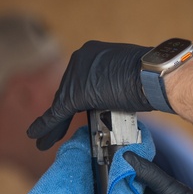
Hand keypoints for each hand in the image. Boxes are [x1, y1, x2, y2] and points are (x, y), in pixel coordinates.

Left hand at [28, 40, 150, 149]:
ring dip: (54, 125)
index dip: (78, 99)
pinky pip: (57, 113)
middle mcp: (81, 58)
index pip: (80, 80)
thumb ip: (114, 82)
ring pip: (62, 103)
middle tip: (55, 131)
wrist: (154, 76)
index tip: (78, 111)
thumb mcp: (128, 74)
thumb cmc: (151, 77)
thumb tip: (114, 96)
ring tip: (44, 141)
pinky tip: (37, 136)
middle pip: (68, 91)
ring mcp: (76, 74)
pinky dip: (46, 126)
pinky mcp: (76, 93)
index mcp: (93, 52)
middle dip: (63, 114)